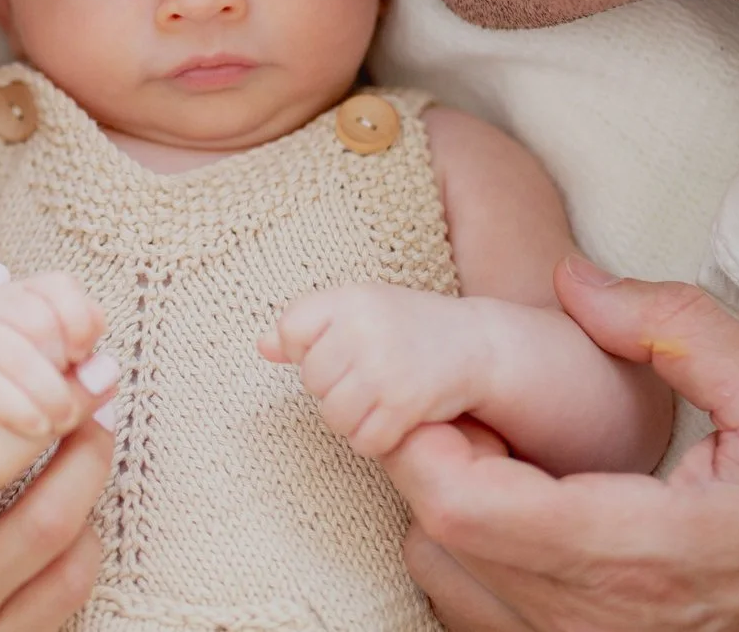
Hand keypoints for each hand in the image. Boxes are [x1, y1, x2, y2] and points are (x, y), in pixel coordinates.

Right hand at [0, 271, 109, 446]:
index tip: (82, 356)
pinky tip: (36, 426)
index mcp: (24, 294)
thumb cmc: (17, 393)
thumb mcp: (55, 369)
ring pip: (20, 355)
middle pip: (40, 320)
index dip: (80, 320)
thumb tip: (105, 369)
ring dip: (50, 394)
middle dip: (62, 362)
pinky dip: (21, 410)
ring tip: (61, 419)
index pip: (61, 286)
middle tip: (69, 395)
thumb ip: (80, 356)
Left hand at [259, 282, 491, 457]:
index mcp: (348, 298)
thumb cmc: (406, 326)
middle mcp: (363, 328)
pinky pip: (364, 441)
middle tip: (368, 375)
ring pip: (333, 416)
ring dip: (355, 418)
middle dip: (335, 387)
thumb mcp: (358, 310)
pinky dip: (378, 438)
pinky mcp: (404, 403)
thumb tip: (262, 346)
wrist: (476, 344)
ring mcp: (383, 367)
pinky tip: (396, 417)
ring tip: (379, 397)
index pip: (290, 330)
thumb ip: (308, 326)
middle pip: (311, 381)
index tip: (337, 349)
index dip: (306, 348)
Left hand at [384, 258, 738, 631]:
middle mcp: (589, 618)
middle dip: (429, 445)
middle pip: (438, 528)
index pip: (462, 502)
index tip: (443, 380)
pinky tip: (517, 500)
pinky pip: (467, 601)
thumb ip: (676, 327)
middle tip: (474, 394)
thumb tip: (572, 282)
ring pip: (442, 566)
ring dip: (446, 494)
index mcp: (635, 550)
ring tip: (503, 447)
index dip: (423, 433)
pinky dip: (466, 544)